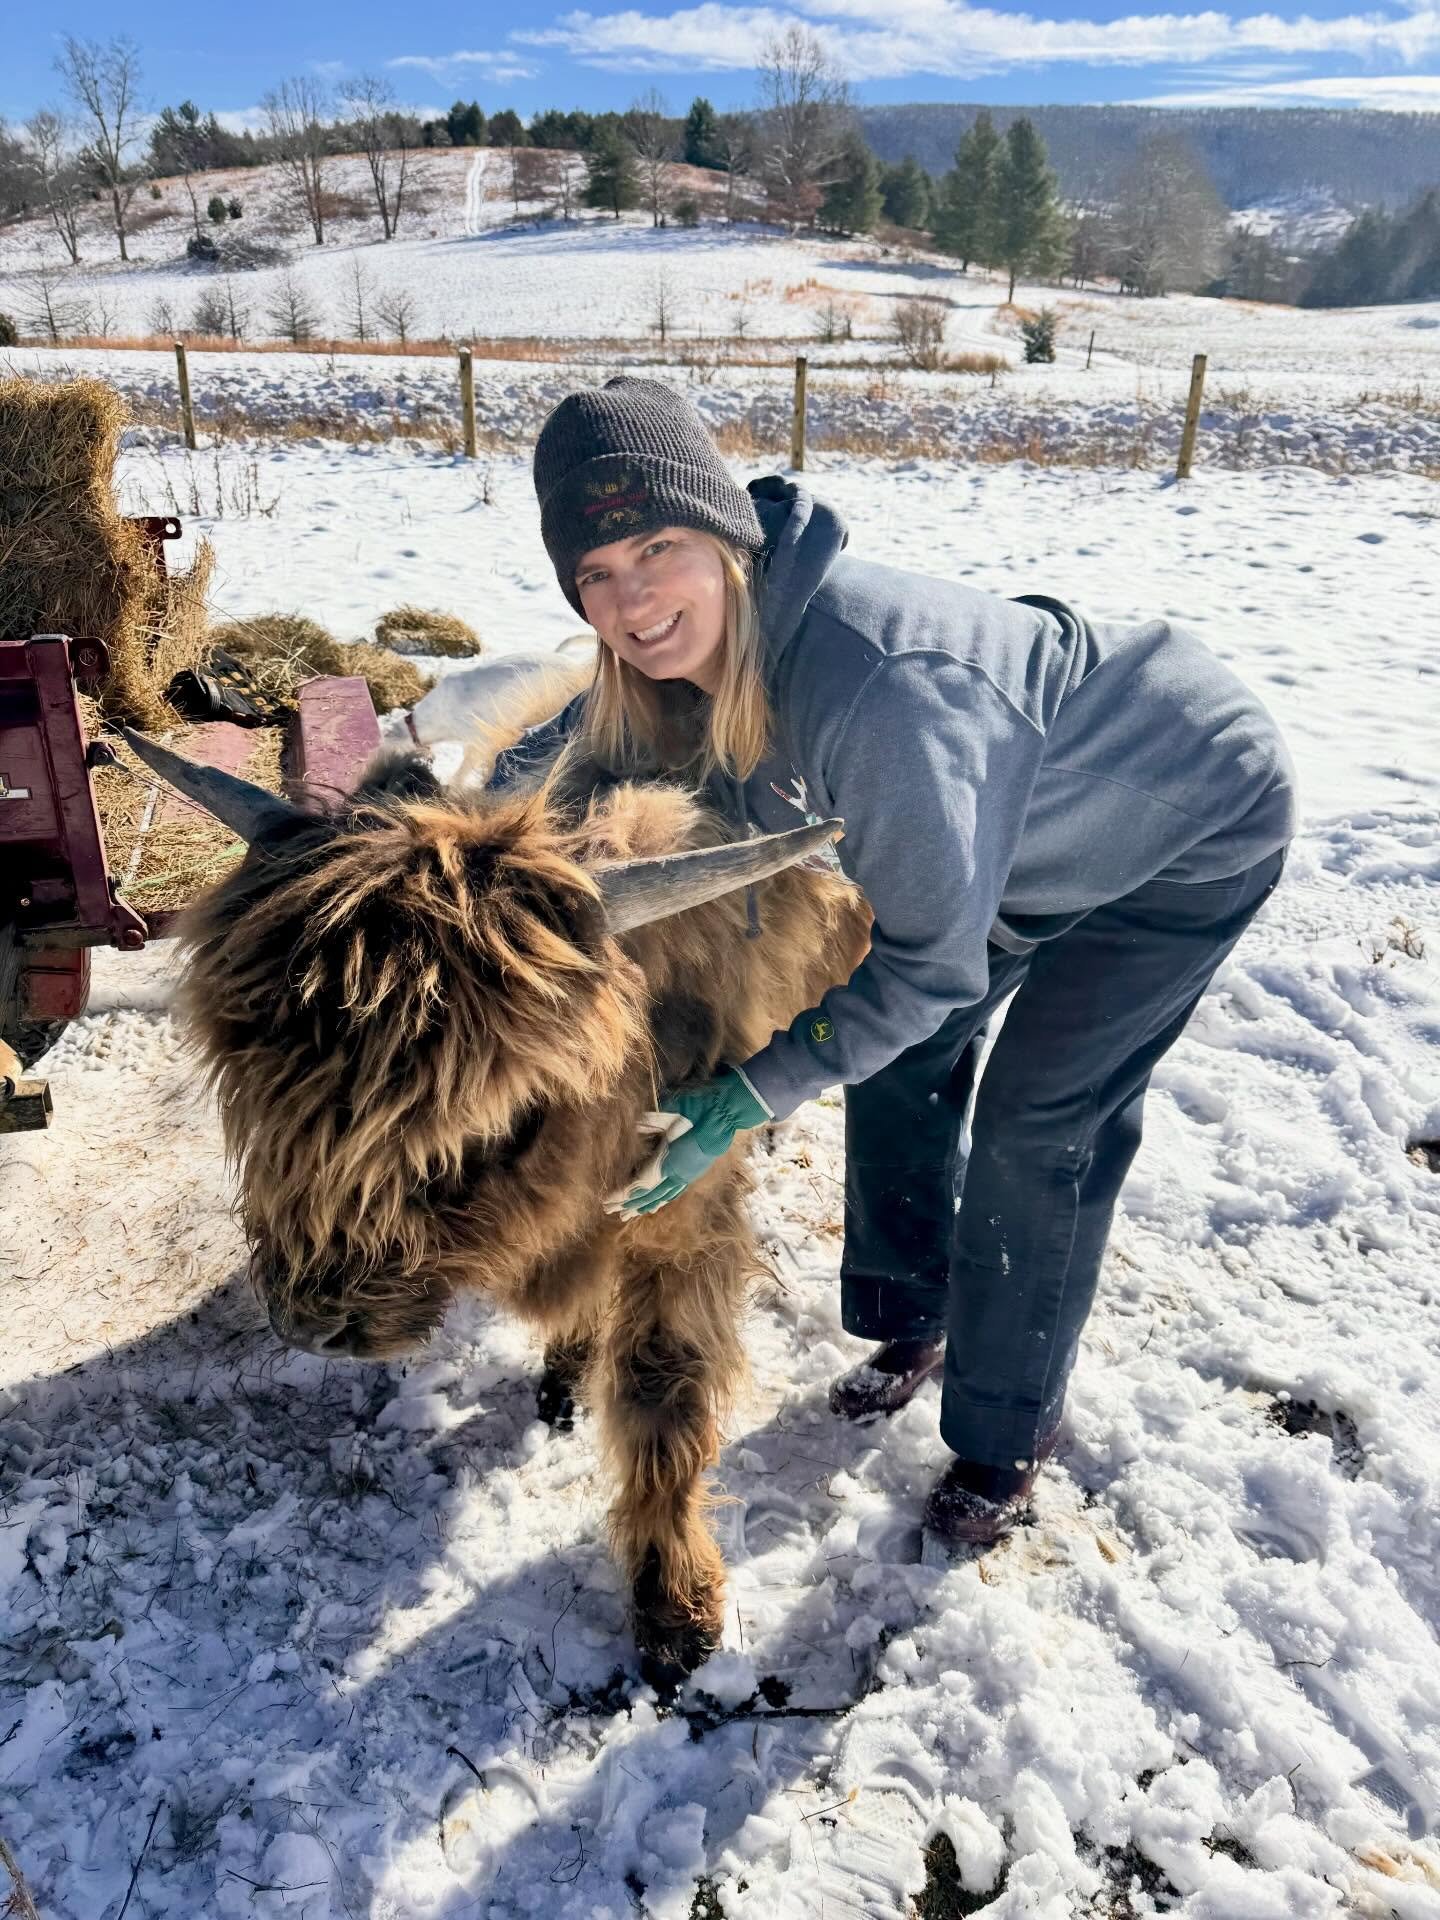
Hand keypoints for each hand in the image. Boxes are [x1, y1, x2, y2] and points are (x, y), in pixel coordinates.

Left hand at [618, 1067, 770, 1216]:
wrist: (727, 1110)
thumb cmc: (697, 1107)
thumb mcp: (667, 1111)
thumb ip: (647, 1121)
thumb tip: (629, 1127)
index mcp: (669, 1161)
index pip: (641, 1185)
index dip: (623, 1194)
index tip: (607, 1200)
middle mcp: (678, 1173)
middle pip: (649, 1195)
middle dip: (629, 1204)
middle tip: (610, 1212)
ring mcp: (688, 1174)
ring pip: (663, 1196)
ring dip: (644, 1205)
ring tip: (629, 1215)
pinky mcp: (694, 1171)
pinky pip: (675, 1191)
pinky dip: (662, 1200)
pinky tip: (656, 1205)